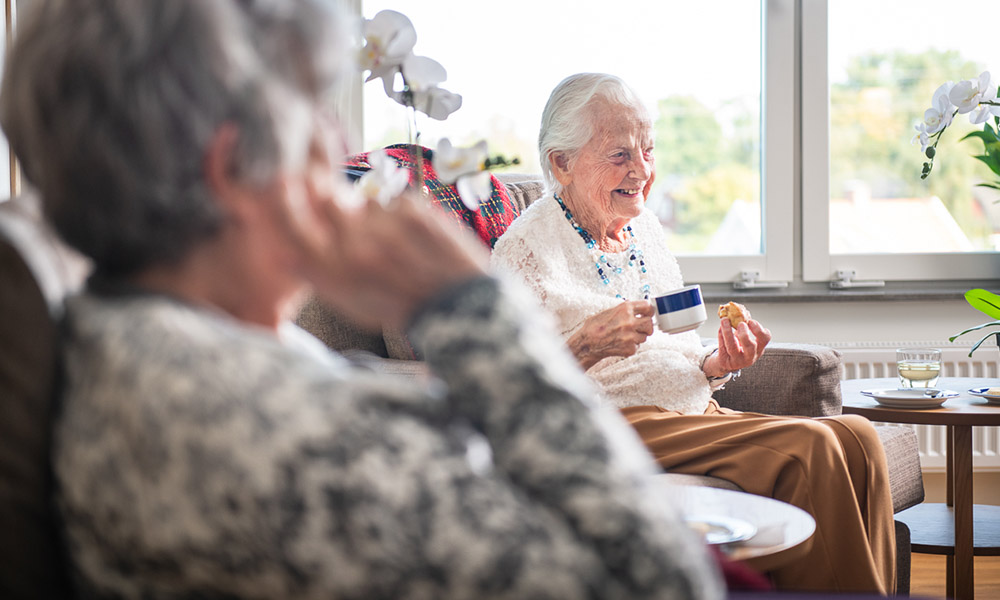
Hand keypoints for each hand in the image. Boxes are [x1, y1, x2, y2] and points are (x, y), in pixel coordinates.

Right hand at [274, 131, 488, 328]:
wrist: (457, 306)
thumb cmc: (401, 307)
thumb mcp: (350, 304)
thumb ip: (318, 275)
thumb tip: (286, 250)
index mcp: (334, 272)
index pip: (292, 224)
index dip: (287, 202)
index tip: (287, 188)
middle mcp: (354, 246)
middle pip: (329, 201)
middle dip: (339, 207)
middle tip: (359, 225)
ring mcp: (384, 225)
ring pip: (367, 203)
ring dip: (377, 218)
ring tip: (400, 246)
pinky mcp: (412, 210)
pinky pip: (396, 202)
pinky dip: (404, 217)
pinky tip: (419, 241)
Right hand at [567, 301, 655, 369]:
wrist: (587, 343)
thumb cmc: (594, 327)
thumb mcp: (609, 311)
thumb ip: (624, 310)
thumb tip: (636, 310)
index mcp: (625, 309)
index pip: (647, 307)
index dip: (649, 311)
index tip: (648, 314)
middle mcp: (629, 321)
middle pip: (649, 323)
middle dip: (646, 326)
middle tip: (640, 328)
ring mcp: (630, 336)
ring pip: (644, 337)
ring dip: (638, 337)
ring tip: (625, 336)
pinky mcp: (630, 348)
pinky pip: (637, 346)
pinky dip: (631, 346)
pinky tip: (621, 343)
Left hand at [703, 318, 771, 377]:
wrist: (727, 362)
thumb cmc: (739, 346)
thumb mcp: (745, 337)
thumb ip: (745, 326)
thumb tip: (742, 311)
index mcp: (759, 348)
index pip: (765, 339)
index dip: (759, 330)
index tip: (751, 321)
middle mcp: (750, 356)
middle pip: (750, 347)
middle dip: (745, 334)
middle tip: (740, 324)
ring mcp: (737, 360)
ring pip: (732, 347)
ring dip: (728, 332)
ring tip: (725, 320)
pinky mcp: (726, 361)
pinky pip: (722, 347)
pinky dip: (721, 336)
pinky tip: (720, 328)